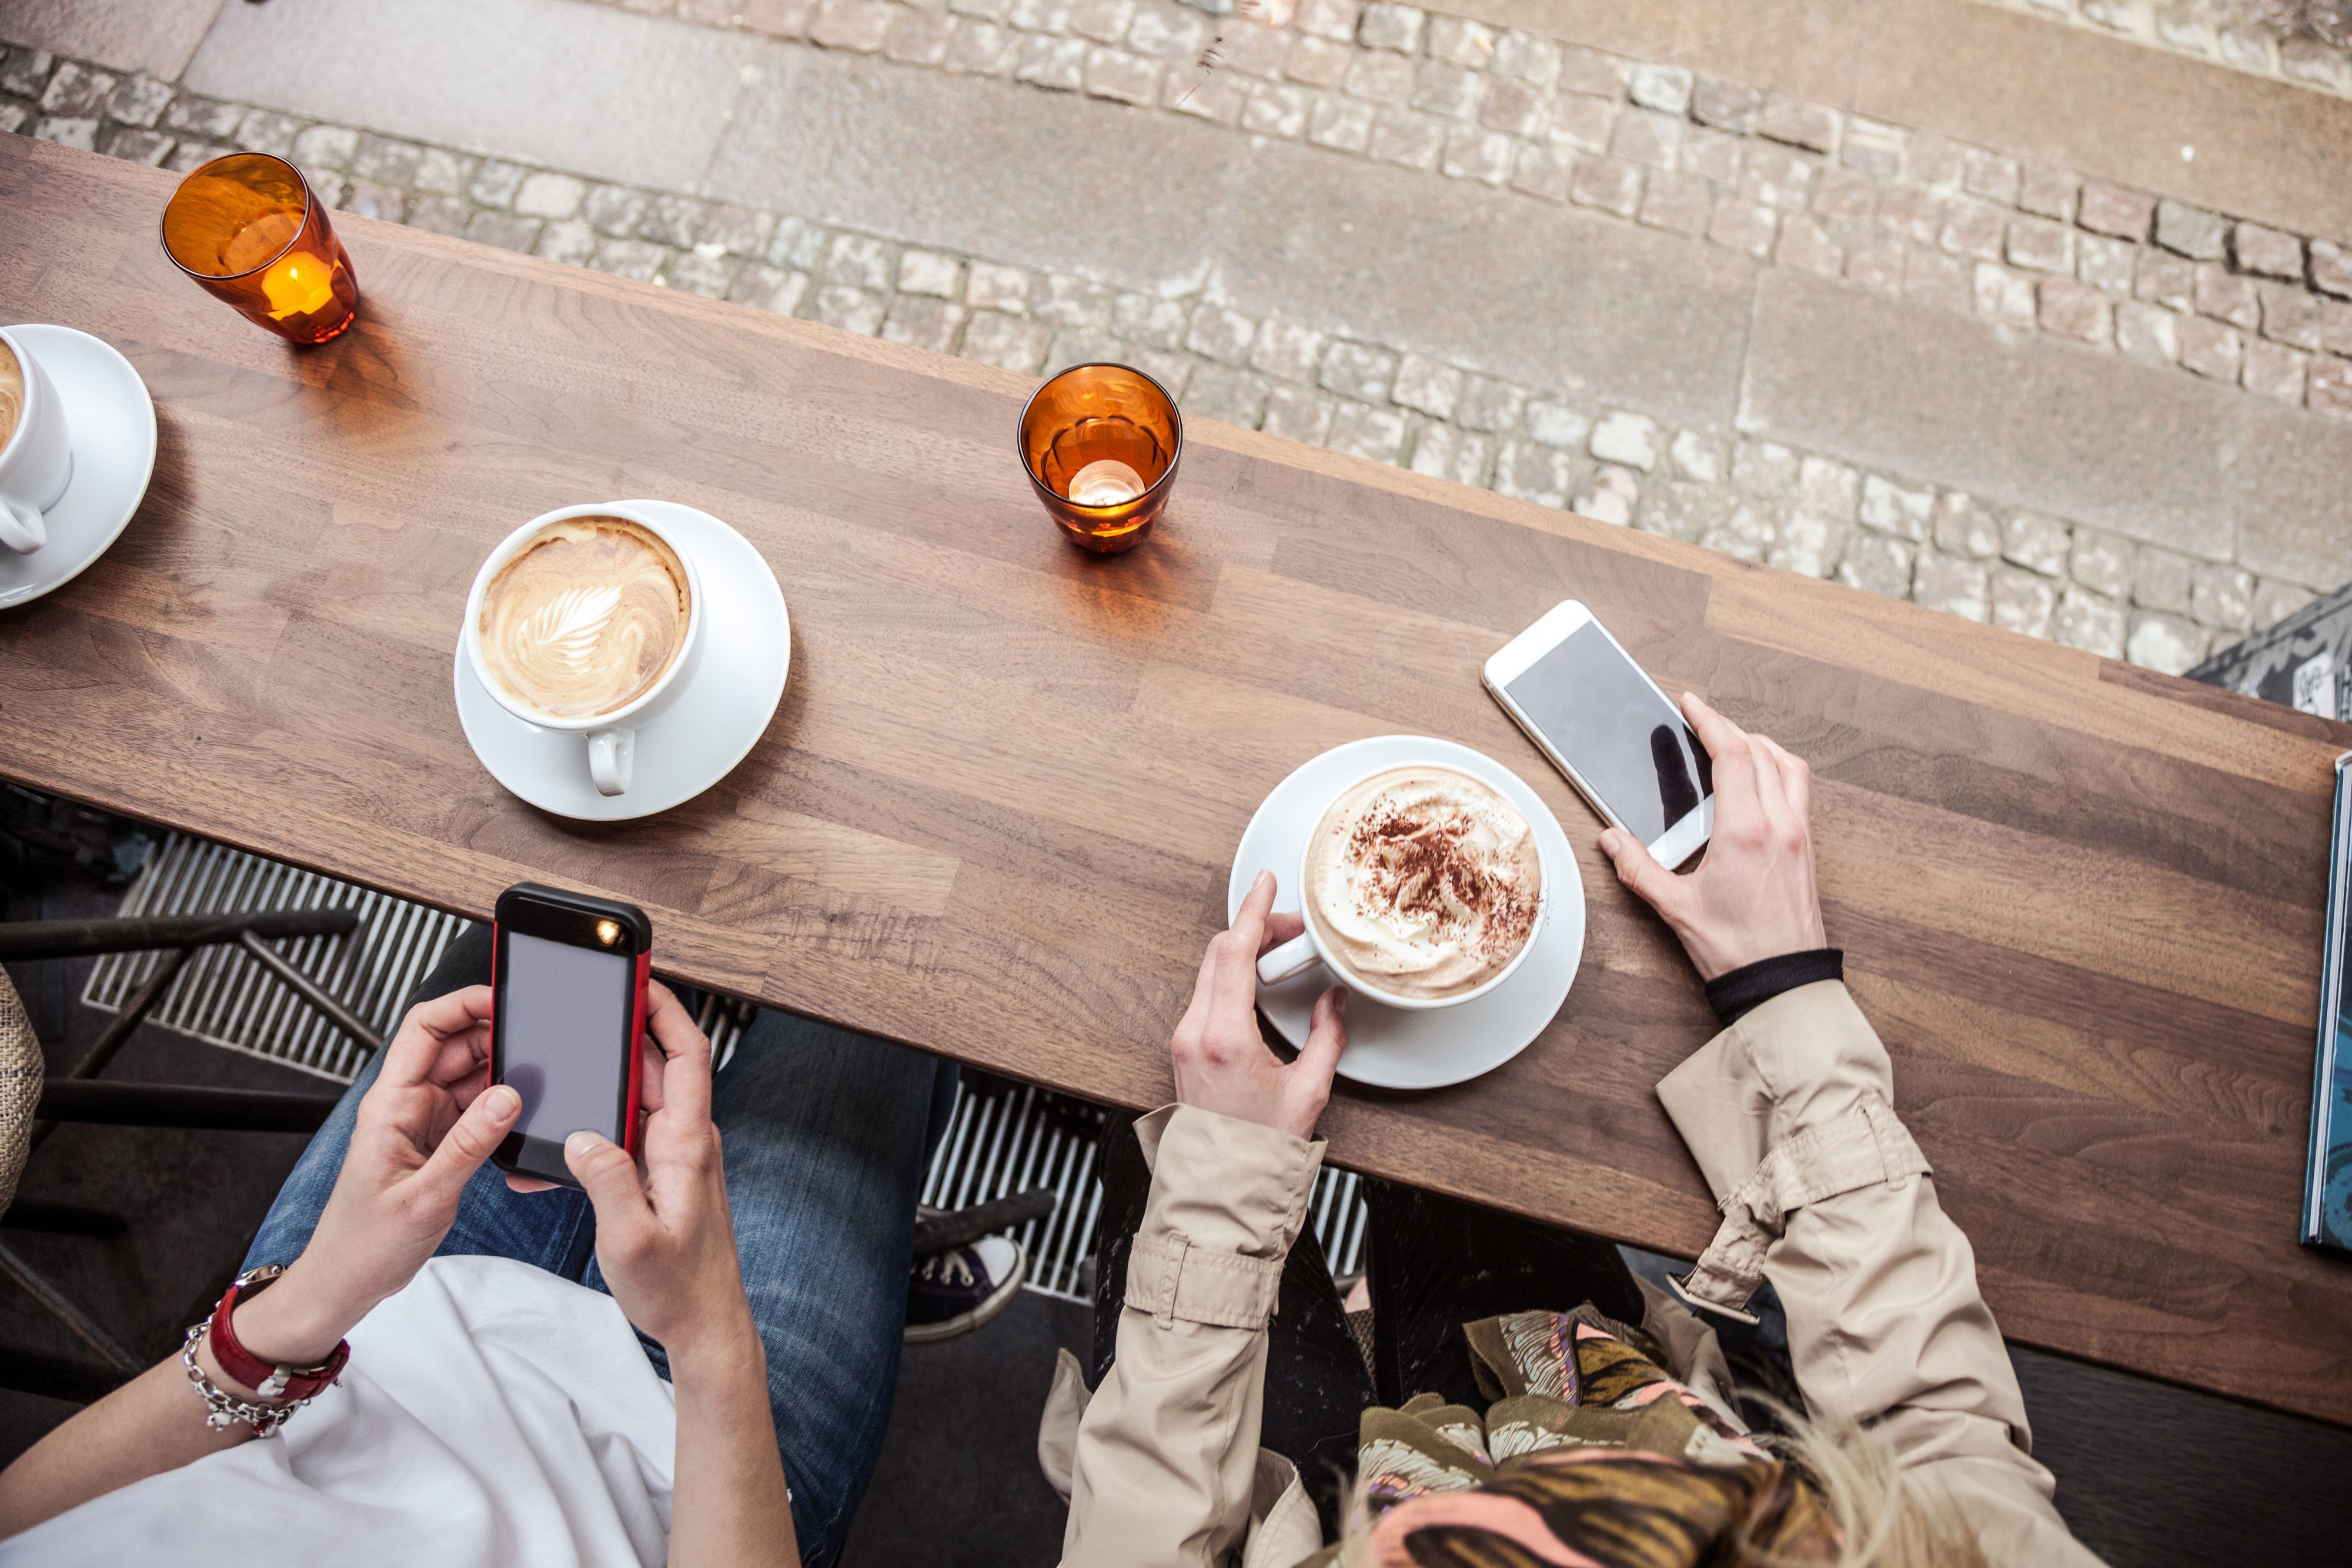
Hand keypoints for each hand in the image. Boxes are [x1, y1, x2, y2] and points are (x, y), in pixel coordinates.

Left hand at [239, 987, 521, 1366]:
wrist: (346, 1282)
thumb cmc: (365, 1245)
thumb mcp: (425, 1196)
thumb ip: (469, 1144)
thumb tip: (509, 1096)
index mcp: (390, 1104)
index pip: (424, 1028)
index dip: (464, 1004)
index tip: (504, 998)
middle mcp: (406, 1104)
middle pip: (455, 1046)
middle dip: (497, 1037)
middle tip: (540, 1042)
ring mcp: (422, 1121)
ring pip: (470, 1076)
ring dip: (503, 1072)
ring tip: (539, 1078)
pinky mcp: (436, 1142)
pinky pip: (474, 1108)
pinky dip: (500, 1105)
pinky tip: (522, 1111)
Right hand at [565, 982, 754, 1365]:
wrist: (704, 1326)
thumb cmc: (677, 1289)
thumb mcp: (630, 1237)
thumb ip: (606, 1181)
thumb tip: (582, 1135)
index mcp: (688, 1144)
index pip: (688, 1054)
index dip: (666, 1010)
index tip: (640, 978)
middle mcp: (687, 1141)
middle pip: (658, 1066)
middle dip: (624, 1031)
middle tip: (586, 1004)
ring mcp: (675, 1157)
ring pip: (640, 1098)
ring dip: (606, 1080)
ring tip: (565, 1061)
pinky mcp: (662, 1175)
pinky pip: (630, 1133)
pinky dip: (600, 1125)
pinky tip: (564, 1137)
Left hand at [1169, 870, 1347, 1141]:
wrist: (1220, 1190)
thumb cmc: (1260, 1151)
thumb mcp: (1308, 1091)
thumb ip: (1326, 1036)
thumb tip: (1334, 999)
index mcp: (1223, 1038)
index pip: (1233, 953)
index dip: (1254, 911)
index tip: (1267, 883)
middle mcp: (1194, 1033)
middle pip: (1218, 953)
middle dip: (1256, 927)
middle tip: (1293, 925)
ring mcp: (1183, 1039)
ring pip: (1209, 970)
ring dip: (1243, 950)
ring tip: (1281, 949)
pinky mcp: (1183, 1048)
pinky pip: (1205, 993)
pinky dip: (1232, 973)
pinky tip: (1258, 977)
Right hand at [1598, 692, 1826, 980]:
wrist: (1783, 983)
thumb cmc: (1736, 950)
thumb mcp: (1675, 908)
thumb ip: (1639, 869)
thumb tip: (1612, 841)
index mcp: (1745, 830)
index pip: (1733, 753)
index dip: (1710, 720)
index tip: (1690, 704)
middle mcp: (1780, 824)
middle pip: (1761, 750)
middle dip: (1729, 728)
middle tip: (1702, 721)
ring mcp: (1800, 835)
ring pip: (1789, 766)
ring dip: (1761, 745)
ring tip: (1732, 744)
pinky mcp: (1807, 850)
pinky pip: (1799, 791)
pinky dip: (1779, 771)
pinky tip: (1758, 784)